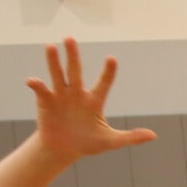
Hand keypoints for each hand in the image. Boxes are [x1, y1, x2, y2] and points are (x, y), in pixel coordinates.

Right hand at [25, 38, 155, 159]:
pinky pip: (41, 90)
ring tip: (50, 46)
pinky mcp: (46, 101)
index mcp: (94, 100)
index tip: (111, 58)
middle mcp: (77, 93)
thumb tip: (154, 135)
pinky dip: (36, 84)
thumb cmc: (88, 142)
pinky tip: (32, 81)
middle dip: (73, 55)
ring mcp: (61, 95)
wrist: (64, 148)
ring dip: (53, 61)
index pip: (103, 82)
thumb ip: (130, 137)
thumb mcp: (110, 141)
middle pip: (75, 70)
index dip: (108, 72)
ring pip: (57, 74)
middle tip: (69, 38)